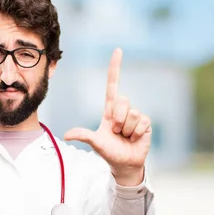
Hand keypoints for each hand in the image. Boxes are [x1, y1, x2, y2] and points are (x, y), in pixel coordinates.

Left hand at [64, 48, 151, 185]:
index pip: (112, 84)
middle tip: (116, 132)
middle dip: (118, 118)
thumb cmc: (109, 152)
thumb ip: (84, 136)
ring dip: (126, 129)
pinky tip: (135, 139)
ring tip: (125, 137)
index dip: (115, 68)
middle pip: (123, 100)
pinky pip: (142, 122)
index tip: (118, 50)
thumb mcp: (95, 143)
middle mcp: (123, 110)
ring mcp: (135, 116)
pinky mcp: (146, 123)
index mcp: (110, 109)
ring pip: (132, 113)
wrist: (124, 164)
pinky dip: (136, 133)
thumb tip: (67, 135)